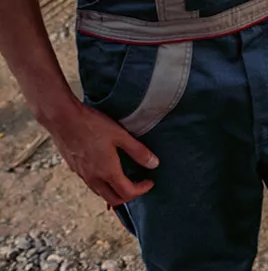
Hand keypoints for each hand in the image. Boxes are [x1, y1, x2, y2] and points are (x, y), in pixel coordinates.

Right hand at [43, 99, 157, 205]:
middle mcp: (93, 178)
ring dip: (114, 192)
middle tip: (139, 185)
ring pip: (100, 193)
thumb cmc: (91, 125)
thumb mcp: (120, 135)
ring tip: (125, 179)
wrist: (62, 119)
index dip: (142, 190)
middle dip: (129, 197)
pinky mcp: (74, 169)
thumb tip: (154, 163)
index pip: (127, 193)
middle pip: (113, 199)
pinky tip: (107, 172)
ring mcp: (82, 175)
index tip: (150, 182)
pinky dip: (102, 185)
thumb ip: (138, 151)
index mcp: (107, 172)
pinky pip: (91, 184)